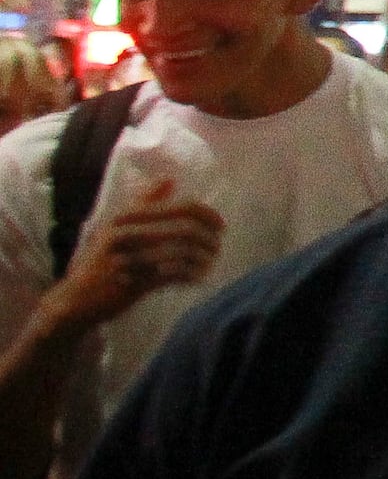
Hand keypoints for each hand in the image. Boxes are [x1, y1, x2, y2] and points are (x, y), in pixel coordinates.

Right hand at [44, 178, 223, 332]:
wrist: (76, 299)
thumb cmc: (101, 259)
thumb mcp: (115, 227)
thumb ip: (142, 202)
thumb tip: (169, 179)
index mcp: (125, 218)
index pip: (178, 207)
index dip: (206, 214)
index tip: (219, 224)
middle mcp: (125, 235)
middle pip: (185, 229)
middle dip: (209, 238)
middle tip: (217, 246)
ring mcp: (129, 260)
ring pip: (183, 253)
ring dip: (204, 258)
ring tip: (211, 262)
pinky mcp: (133, 284)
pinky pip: (175, 276)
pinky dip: (193, 275)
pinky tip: (199, 277)